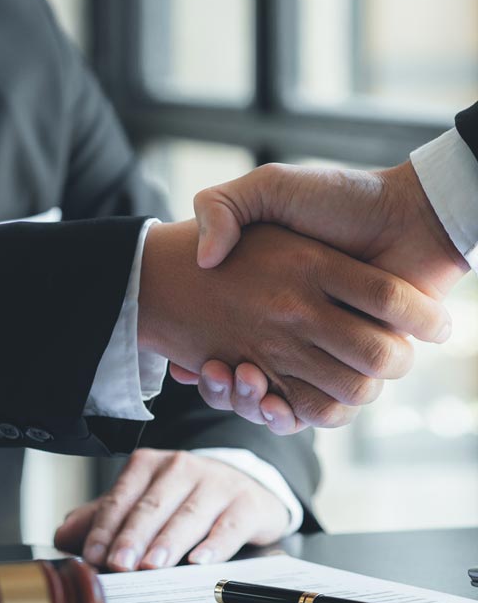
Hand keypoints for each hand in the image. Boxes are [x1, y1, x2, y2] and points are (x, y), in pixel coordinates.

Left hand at [53, 449, 289, 569]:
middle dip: (132, 538)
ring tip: (151, 566)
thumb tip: (63, 537)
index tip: (92, 555)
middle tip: (118, 565)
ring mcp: (217, 483)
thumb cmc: (181, 500)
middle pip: (151, 507)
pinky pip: (228, 526)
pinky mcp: (247, 503)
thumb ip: (101, 519)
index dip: (104, 529)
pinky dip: (214, 545)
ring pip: (188, 516)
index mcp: (147, 465)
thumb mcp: (140, 503)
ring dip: (167, 543)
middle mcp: (181, 467)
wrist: (242, 490)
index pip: (120, 498)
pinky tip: (199, 562)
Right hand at [175, 162, 469, 431]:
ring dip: (250, 403)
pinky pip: (317, 411)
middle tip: (220, 371)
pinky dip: (289, 416)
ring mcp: (326, 351)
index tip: (191, 366)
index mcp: (271, 301)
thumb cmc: (342, 197)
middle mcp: (296, 331)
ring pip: (273, 403)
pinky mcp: (357, 367)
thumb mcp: (268, 186)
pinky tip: (271, 400)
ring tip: (243, 378)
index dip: (205, 371)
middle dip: (226, 391)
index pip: (221, 350)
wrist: (411, 212)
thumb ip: (223, 206)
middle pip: (244, 387)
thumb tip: (204, 260)